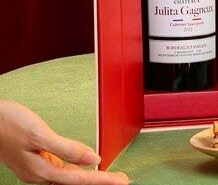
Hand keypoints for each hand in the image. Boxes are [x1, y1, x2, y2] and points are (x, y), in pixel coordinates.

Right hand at [0, 100, 128, 184]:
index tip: (121, 181)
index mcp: (40, 171)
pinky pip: (61, 169)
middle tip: (121, 179)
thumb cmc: (8, 123)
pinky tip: (84, 166)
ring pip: (68, 176)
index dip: (102, 180)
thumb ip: (67, 148)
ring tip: (109, 175)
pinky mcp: (35, 161)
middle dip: (98, 180)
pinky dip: (76, 168)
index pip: (79, 179)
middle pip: (75, 181)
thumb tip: (92, 158)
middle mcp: (38, 174)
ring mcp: (36, 168)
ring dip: (89, 177)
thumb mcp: (40, 134)